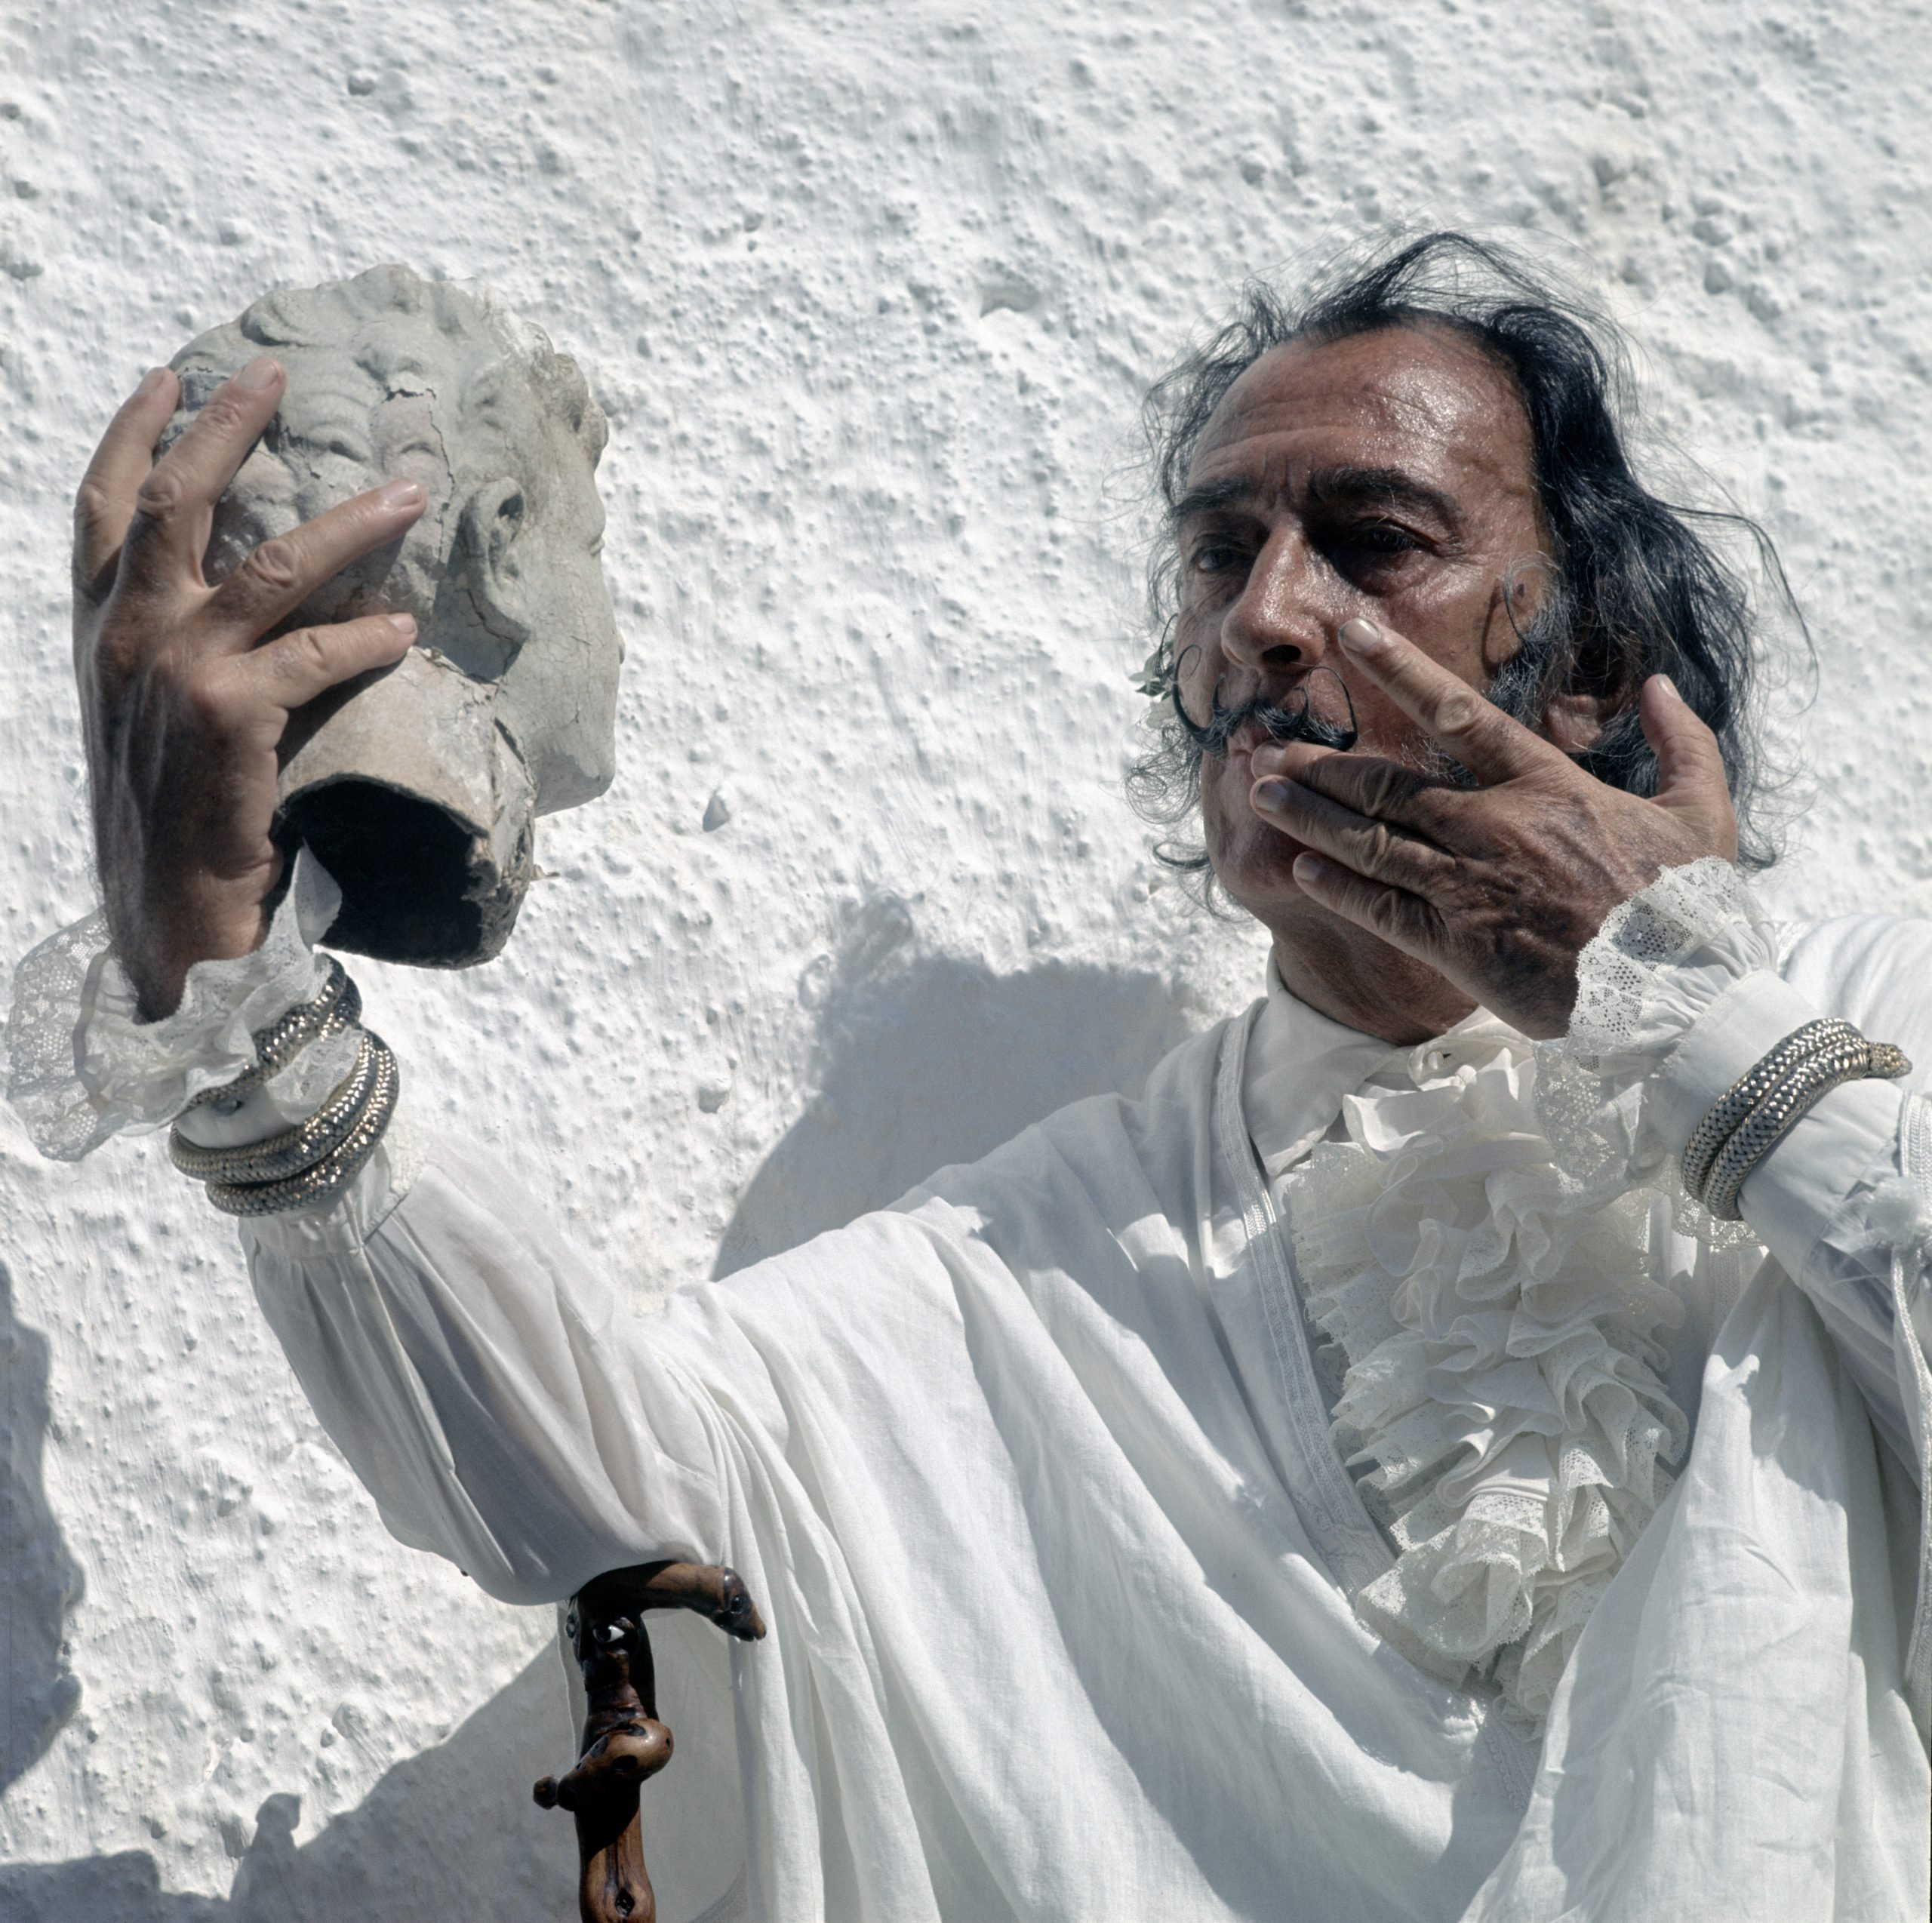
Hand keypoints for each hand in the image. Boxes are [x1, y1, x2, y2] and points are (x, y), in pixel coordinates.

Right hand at [73, 357, 426, 1018]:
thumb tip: (233, 597)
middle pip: (177, 499)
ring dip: (351, 521)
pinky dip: (368, 640)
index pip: (101, 508)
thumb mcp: (147, 716)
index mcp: (99, 631)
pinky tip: (408, 634)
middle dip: (228, 425)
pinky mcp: (229, 716)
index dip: (133, 434)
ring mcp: (175, 672)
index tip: (173, 377)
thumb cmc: (171, 817)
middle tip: (277, 371)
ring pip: (273, 565)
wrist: (166, 914)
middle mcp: (125, 636)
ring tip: (411, 491)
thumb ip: (171, 648)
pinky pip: (317, 654)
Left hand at [1248, 616, 1736, 1039]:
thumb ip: (1681, 740)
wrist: (1681, 994)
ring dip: (1309, 818)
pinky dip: (1337, 889)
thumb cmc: (1692, 905)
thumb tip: (1661, 684)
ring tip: (1260, 795)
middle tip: (1265, 745)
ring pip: (1370, 842)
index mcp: (1546, 786)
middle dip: (1321, 763)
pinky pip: (1383, 910)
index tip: (1353, 635)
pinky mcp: (1458, 946)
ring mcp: (1470, 886)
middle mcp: (1494, 827)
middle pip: (1387, 784)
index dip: (1399, 669)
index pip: (1457, 712)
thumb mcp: (1703, 812)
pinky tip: (1298, 870)